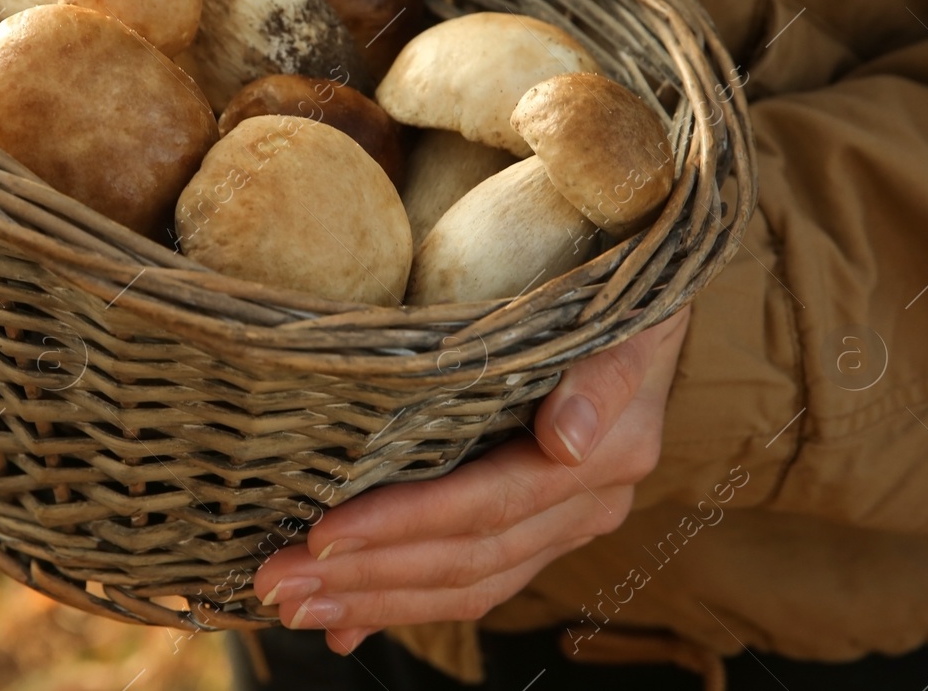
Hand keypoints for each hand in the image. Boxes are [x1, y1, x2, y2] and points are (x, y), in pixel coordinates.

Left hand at [252, 305, 690, 654]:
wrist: (650, 313)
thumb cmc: (621, 300)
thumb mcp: (621, 317)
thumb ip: (598, 378)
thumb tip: (569, 439)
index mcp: (601, 460)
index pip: (487, 506)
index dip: (404, 524)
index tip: (324, 533)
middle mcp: (583, 507)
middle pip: (465, 560)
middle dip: (366, 577)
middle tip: (277, 582)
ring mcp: (561, 528)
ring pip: (463, 585)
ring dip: (373, 602)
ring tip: (294, 606)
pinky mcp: (538, 533)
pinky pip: (472, 584)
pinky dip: (404, 607)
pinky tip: (346, 628)